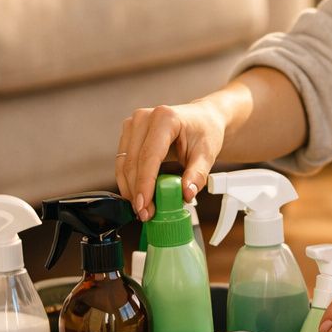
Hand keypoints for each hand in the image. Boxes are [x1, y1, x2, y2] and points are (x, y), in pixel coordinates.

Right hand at [115, 102, 226, 218]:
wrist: (203, 118)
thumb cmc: (206, 131)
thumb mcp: (207, 153)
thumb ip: (197, 175)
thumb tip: (186, 194)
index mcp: (165, 118)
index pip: (149, 156)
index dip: (145, 184)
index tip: (145, 206)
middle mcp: (144, 117)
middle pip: (133, 162)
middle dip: (137, 191)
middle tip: (146, 214)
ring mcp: (133, 123)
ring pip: (124, 163)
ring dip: (130, 189)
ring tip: (142, 209)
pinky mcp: (128, 133)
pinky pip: (123, 161)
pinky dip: (129, 180)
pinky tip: (137, 195)